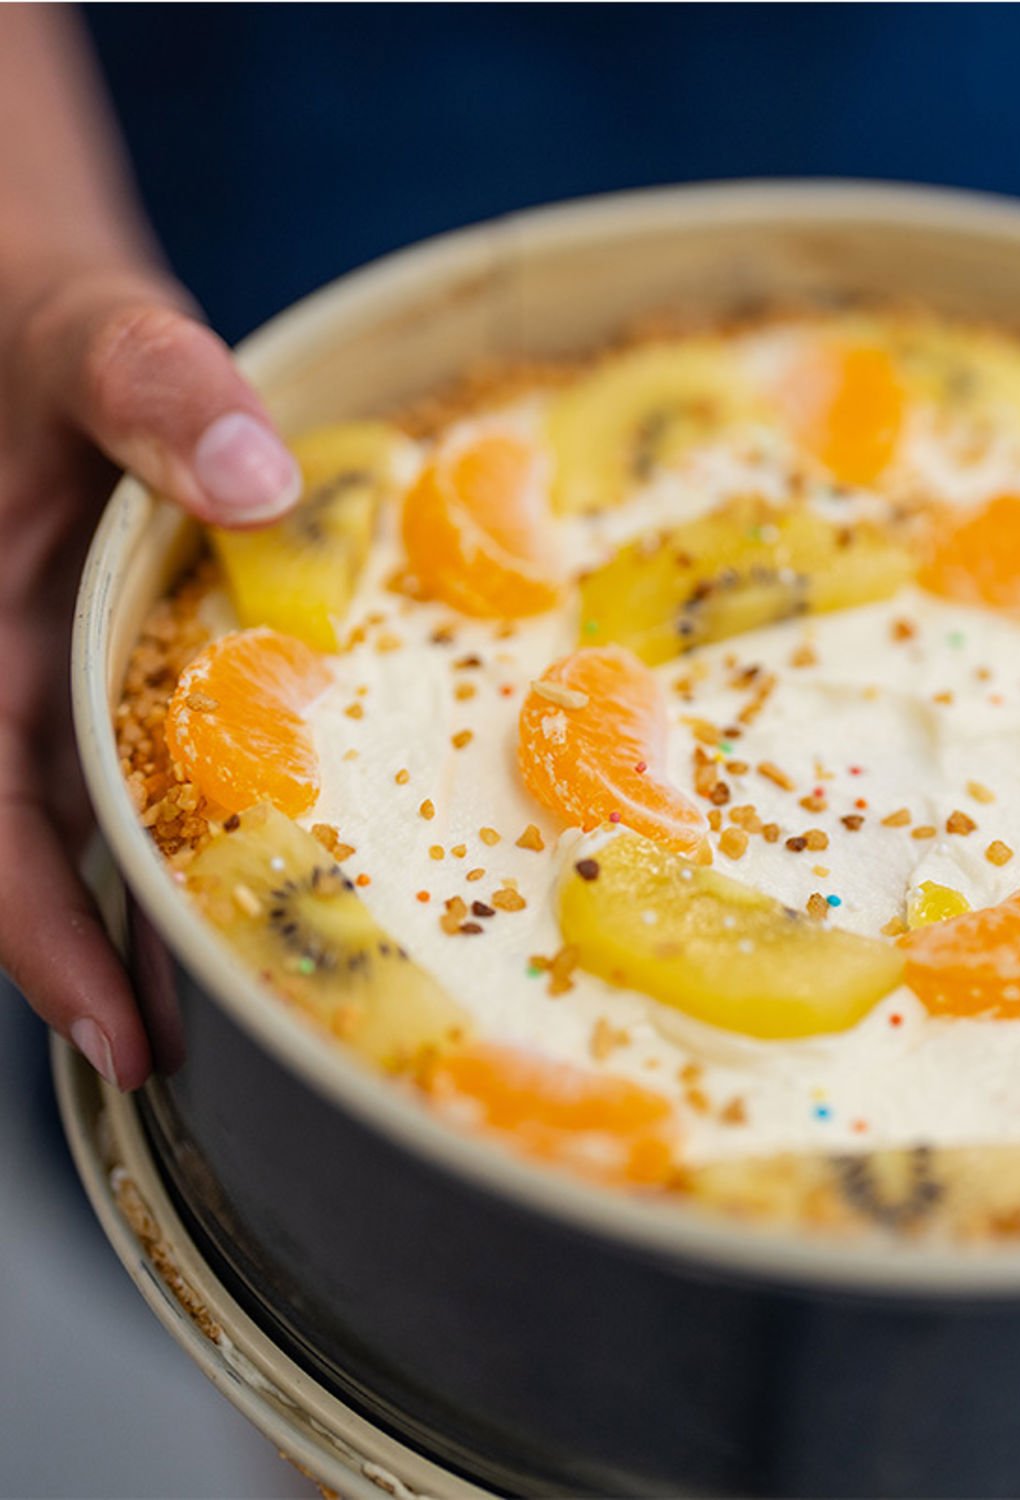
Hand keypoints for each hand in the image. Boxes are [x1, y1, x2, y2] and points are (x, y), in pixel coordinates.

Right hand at [0, 260, 299, 1087]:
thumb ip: (147, 384)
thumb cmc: (22, 299)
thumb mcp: (80, 326)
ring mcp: (37, 664)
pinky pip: (119, 750)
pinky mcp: (89, 646)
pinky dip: (174, 811)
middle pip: (26, 845)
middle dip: (100, 957)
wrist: (19, 288)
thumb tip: (258, 483)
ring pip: (74, 813)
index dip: (36, 932)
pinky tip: (253, 850)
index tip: (119, 1032)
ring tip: (243, 988)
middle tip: (214, 1049)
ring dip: (139, 903)